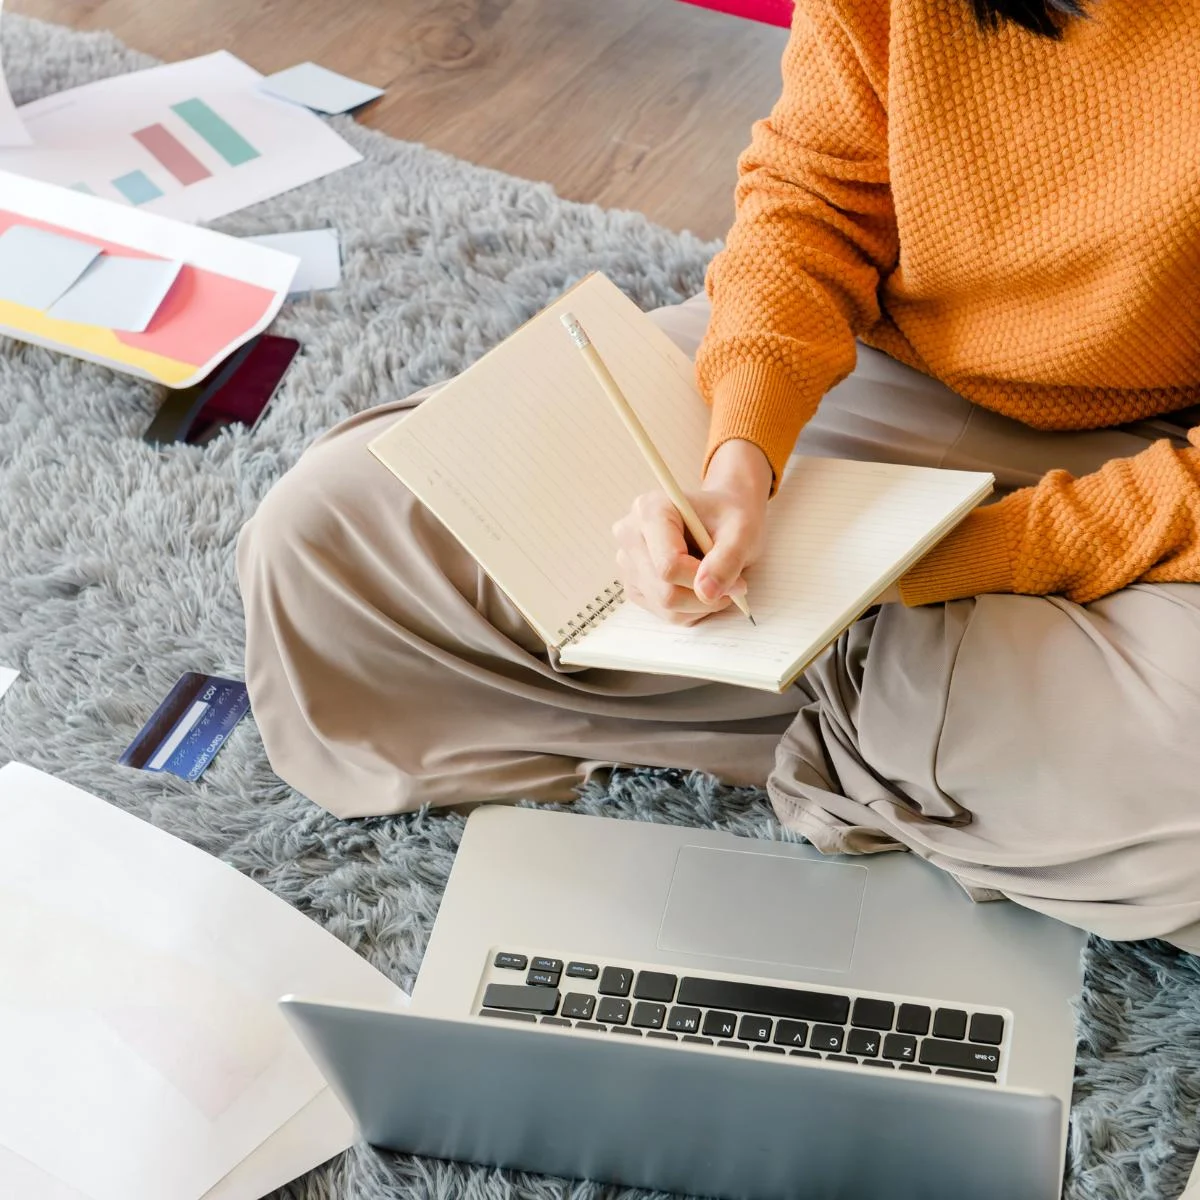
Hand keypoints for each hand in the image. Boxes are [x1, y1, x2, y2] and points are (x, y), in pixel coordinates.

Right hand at [612, 439, 771, 625]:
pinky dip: (690, 609)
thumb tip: (706, 593)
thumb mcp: (741, 531)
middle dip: (704, 595)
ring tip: (718, 582)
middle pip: (664, 590)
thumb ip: (727, 560)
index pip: (669, 565)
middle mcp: (630, 534)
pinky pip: (663, 612)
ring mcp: (628, 562)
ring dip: (700, 604)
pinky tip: (702, 586)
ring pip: (664, 605)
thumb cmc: (729, 517)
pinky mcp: (634, 584)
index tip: (736, 581)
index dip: (704, 580)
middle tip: (734, 586)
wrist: (721, 515)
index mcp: (650, 510)